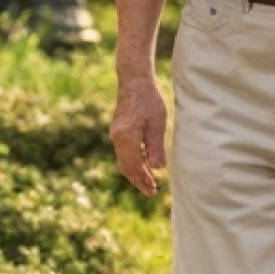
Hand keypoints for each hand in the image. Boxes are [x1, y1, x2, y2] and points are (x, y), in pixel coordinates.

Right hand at [109, 74, 167, 196]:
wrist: (134, 82)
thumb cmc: (149, 100)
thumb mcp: (157, 123)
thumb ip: (156, 146)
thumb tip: (158, 169)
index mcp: (126, 137)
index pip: (134, 166)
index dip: (143, 180)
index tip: (153, 190)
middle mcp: (117, 137)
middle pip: (126, 167)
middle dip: (138, 180)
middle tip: (152, 191)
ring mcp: (115, 134)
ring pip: (124, 161)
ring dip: (136, 173)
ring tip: (150, 182)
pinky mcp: (118, 131)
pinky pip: (124, 152)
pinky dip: (133, 162)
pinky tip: (145, 165)